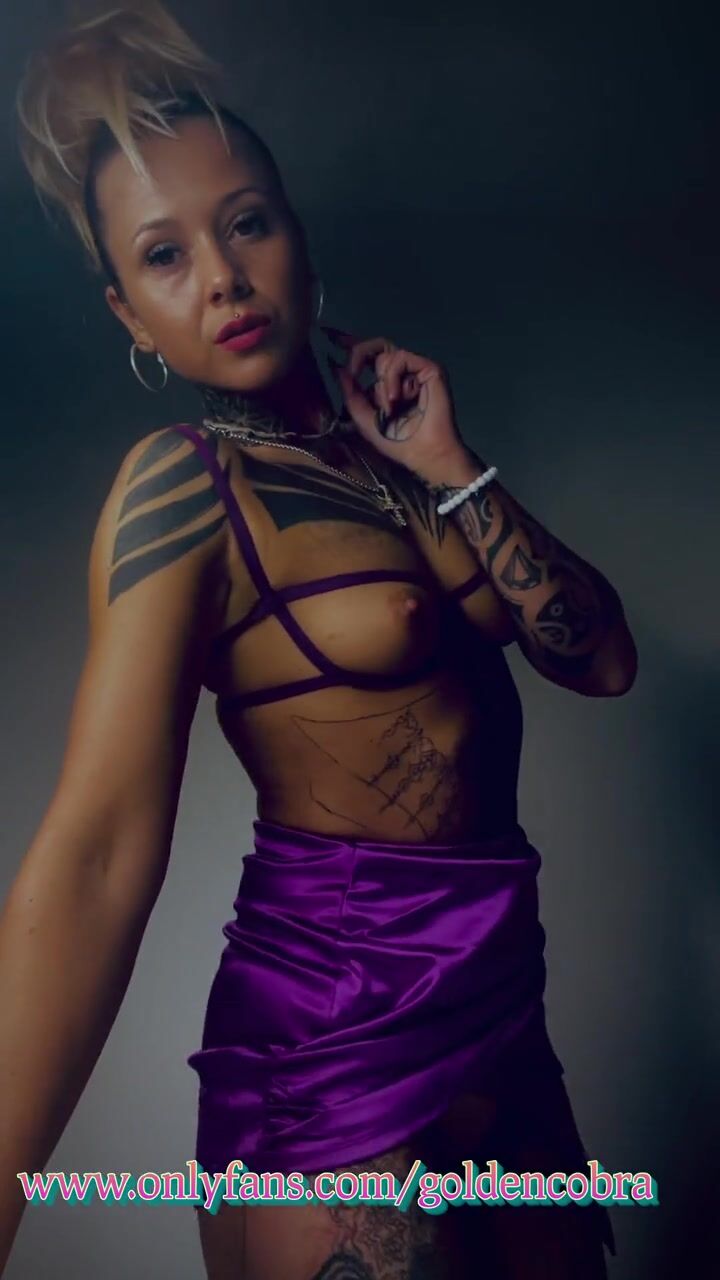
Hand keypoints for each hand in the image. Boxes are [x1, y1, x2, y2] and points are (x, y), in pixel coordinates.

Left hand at [321, 326, 475, 484]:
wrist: (423, 453)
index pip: (370, 358)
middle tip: (352, 372)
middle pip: (377, 347)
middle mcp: (402, 374)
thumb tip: (340, 370)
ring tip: (389, 408)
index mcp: (387, 384)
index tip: (333, 337)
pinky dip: (392, 378)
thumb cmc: (397, 442)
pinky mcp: (429, 369)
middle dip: (358, 354)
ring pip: (386, 355)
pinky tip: (396, 398)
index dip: (354, 346)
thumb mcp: (365, 419)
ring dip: (381, 384)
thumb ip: (352, 395)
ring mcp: (416, 370)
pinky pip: (400, 358)